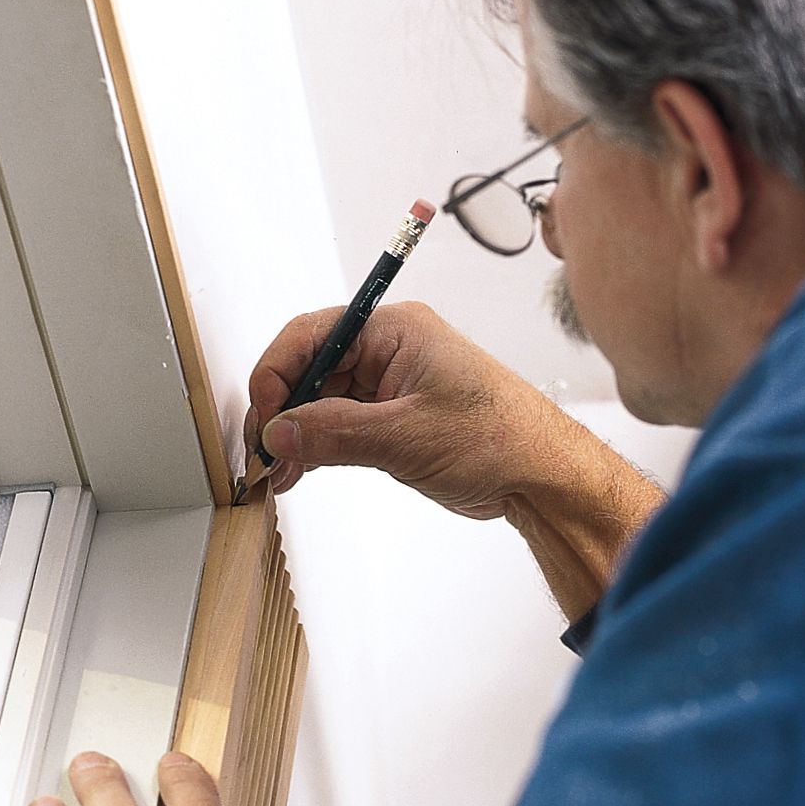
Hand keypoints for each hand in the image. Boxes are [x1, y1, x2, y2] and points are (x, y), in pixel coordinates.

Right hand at [246, 301, 561, 518]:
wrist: (540, 475)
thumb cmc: (500, 438)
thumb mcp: (408, 437)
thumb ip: (336, 433)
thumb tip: (279, 432)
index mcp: (396, 330)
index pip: (313, 334)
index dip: (277, 372)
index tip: (263, 416)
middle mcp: (389, 349)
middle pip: (310, 367)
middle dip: (281, 410)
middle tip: (264, 455)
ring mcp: (390, 383)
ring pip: (320, 399)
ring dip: (295, 433)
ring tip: (279, 471)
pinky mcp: (392, 416)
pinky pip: (338, 421)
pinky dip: (315, 444)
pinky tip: (299, 470)